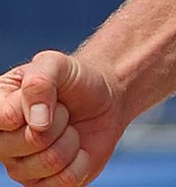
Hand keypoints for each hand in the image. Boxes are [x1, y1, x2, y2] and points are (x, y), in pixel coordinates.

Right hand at [0, 52, 123, 185]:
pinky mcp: (46, 185)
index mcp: (0, 109)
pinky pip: (66, 180)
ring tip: (68, 127)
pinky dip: (81, 159)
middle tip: (63, 110)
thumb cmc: (74, 80)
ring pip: (51, 161)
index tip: (48, 93)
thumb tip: (36, 123)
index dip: (33, 106)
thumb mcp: (58, 64)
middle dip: (59, 119)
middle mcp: (4, 143)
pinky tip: (76, 148)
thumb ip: (40, 81)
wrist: (104, 98)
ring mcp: (22, 168)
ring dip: (71, 139)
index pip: (5, 117)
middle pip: (32, 141)